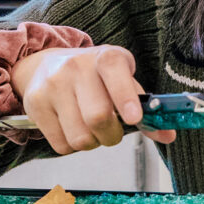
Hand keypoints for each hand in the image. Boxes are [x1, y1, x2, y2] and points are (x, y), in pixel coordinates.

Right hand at [10, 45, 174, 154]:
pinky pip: (61, 145)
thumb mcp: (122, 79)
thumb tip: (168, 135)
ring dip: (92, 143)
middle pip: (98, 116)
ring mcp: (53, 84)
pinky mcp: (35, 104)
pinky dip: (72, 146)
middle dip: (112, 135)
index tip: (134, 118)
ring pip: (80, 137)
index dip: (126, 97)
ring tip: (92, 129)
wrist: (45, 64)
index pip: (115, 71)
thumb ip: (145, 107)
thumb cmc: (94, 76)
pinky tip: (73, 128)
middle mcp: (77, 66)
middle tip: (113, 133)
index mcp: (106, 57)